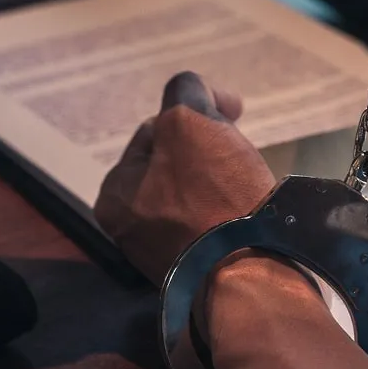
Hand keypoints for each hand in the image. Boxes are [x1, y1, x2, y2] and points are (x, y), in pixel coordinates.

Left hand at [94, 72, 275, 285]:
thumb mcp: (189, 121)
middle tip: (240, 153)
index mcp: (114, 195)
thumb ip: (183, 92)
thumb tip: (193, 92)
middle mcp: (130, 228)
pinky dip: (232, 210)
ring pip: (198, 193)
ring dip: (223, 179)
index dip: (194, 113)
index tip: (234, 113)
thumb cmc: (213, 196)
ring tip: (249, 183)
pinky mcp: (200, 270)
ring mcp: (165, 254)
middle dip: (209, 149)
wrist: (253, 276)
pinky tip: (250, 212)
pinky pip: (215, 223)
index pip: (154, 130)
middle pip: (177, 163)